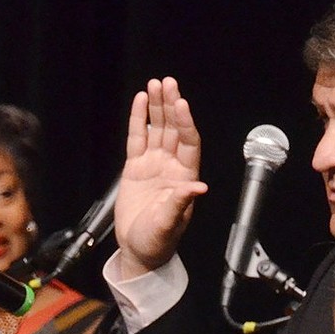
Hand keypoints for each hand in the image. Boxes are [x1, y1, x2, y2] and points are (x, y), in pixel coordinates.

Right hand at [115, 76, 208, 277]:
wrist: (138, 250)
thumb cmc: (158, 241)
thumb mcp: (170, 223)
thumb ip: (181, 202)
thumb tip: (199, 188)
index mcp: (185, 177)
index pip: (189, 142)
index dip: (185, 123)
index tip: (180, 104)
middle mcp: (171, 166)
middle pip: (174, 129)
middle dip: (171, 105)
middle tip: (168, 83)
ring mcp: (153, 165)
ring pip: (156, 129)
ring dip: (156, 107)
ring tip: (155, 85)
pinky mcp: (135, 168)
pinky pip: (136, 139)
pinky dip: (138, 120)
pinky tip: (139, 102)